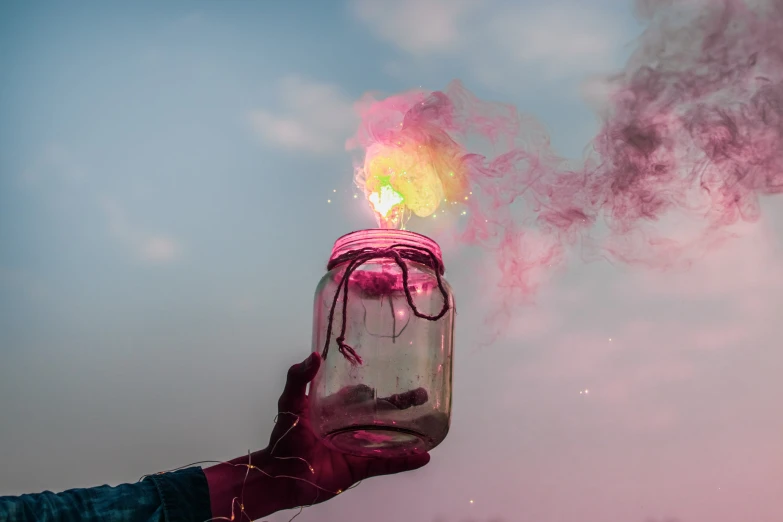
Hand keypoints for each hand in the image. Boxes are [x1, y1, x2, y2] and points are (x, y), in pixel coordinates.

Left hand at [204, 352, 429, 519]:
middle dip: (401, 403)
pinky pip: (386, 463)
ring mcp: (357, 447)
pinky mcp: (359, 467)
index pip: (360, 393)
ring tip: (429, 421)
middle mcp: (350, 426)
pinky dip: (405, 461)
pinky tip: (422, 456)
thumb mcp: (290, 402)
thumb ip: (298, 378)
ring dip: (409, 430)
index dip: (373, 384)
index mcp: (337, 409)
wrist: (280, 474)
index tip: (391, 370)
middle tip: (421, 393)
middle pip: (381, 413)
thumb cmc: (284, 437)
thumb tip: (314, 355)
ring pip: (389, 437)